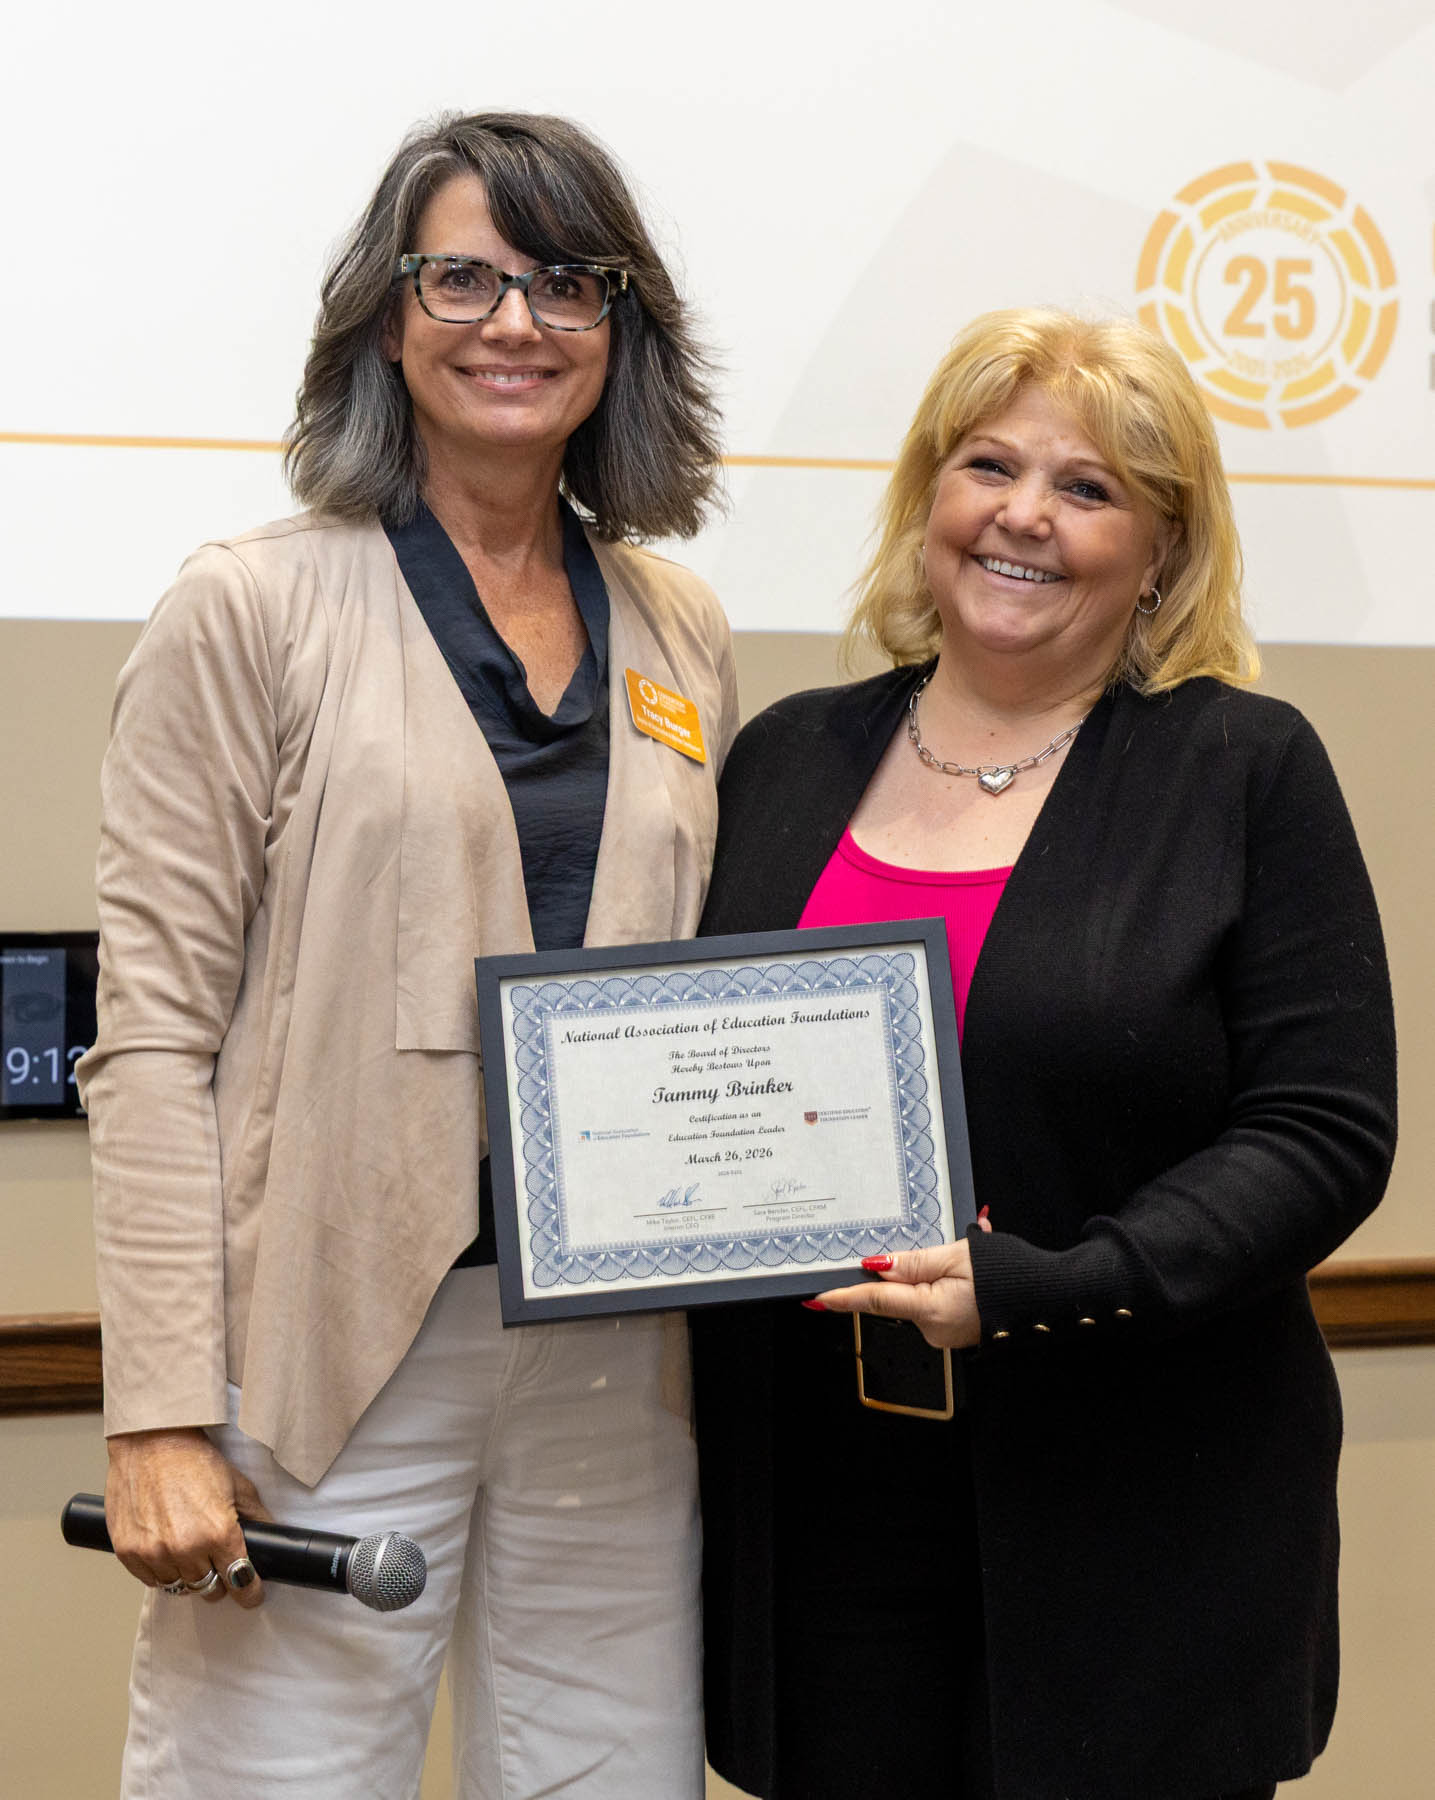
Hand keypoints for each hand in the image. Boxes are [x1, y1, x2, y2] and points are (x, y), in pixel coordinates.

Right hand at [104, 1427, 273, 1608]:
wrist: (151, 1442)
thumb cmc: (193, 1458)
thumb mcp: (237, 1483)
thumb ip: (257, 1515)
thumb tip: (272, 1535)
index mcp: (219, 1533)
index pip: (240, 1581)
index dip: (249, 1591)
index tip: (251, 1594)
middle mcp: (186, 1549)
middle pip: (209, 1589)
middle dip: (219, 1580)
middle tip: (218, 1563)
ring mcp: (154, 1553)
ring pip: (179, 1587)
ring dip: (188, 1576)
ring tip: (190, 1552)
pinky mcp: (128, 1552)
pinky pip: (150, 1580)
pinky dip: (161, 1572)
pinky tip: (167, 1552)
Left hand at [808, 1214, 992, 1350]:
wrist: (1049, 1296)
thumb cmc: (1009, 1275)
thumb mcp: (957, 1256)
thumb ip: (913, 1262)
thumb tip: (877, 1266)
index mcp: (930, 1309)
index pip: (875, 1300)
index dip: (843, 1297)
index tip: (817, 1298)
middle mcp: (934, 1329)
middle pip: (899, 1295)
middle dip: (905, 1271)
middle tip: (937, 1253)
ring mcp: (946, 1333)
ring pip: (920, 1297)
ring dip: (930, 1274)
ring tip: (965, 1259)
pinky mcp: (956, 1331)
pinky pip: (937, 1302)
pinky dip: (944, 1283)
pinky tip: (969, 1271)